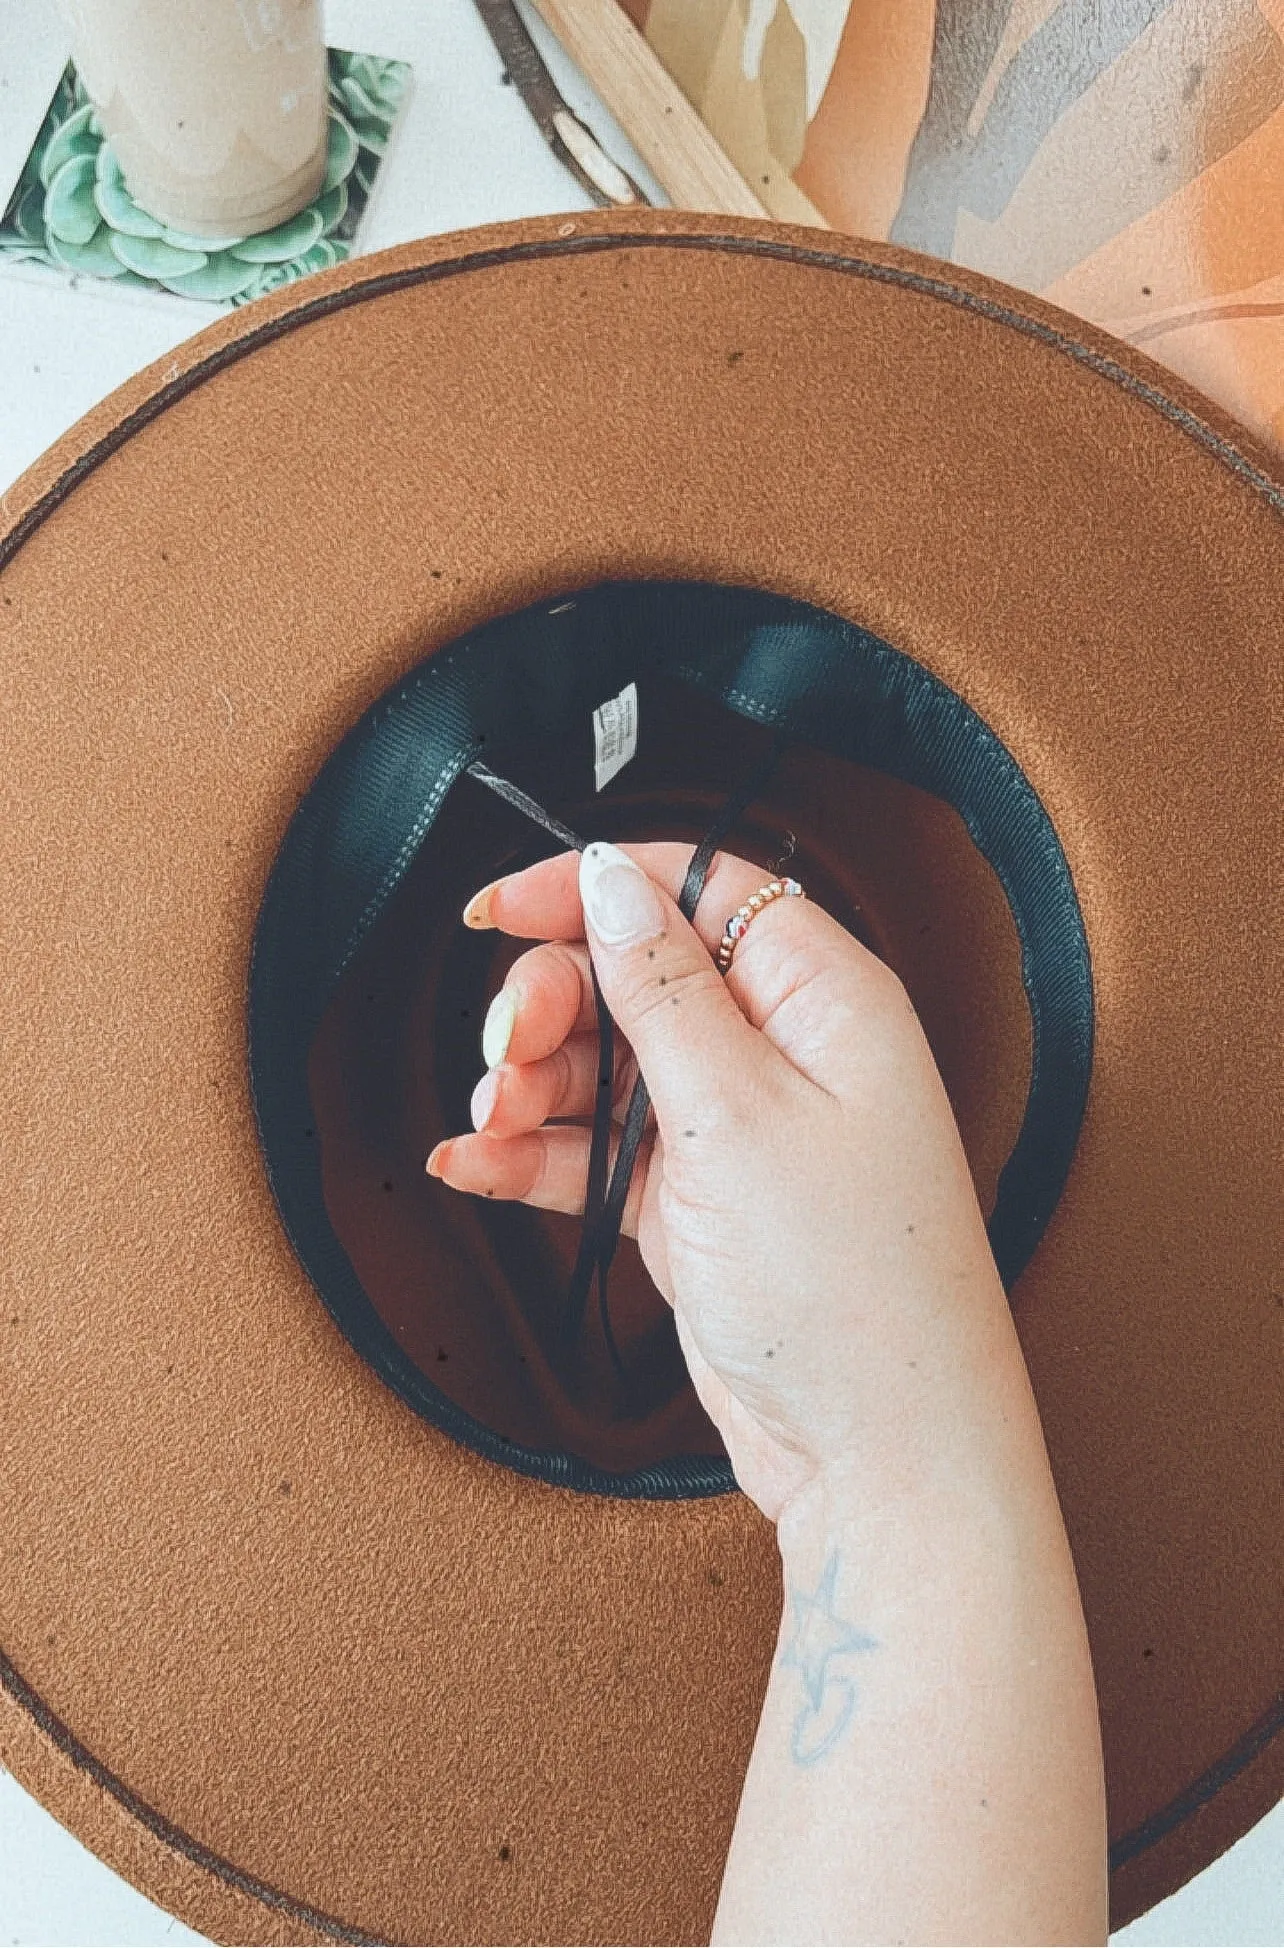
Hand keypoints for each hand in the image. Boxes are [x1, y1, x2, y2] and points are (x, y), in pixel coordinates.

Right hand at [427, 841, 1018, 1525]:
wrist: (880, 1454)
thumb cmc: (857, 1293)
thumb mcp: (739, 1115)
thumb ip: (664, 991)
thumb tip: (612, 883)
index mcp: (822, 999)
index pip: (695, 889)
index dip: (591, 888)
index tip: (501, 909)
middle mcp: (783, 1052)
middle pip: (635, 976)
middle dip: (553, 1004)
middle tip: (507, 1052)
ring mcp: (738, 1129)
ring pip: (606, 1064)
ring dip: (532, 1086)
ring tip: (494, 1125)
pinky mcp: (699, 1200)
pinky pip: (598, 1152)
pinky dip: (537, 1155)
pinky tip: (479, 1163)